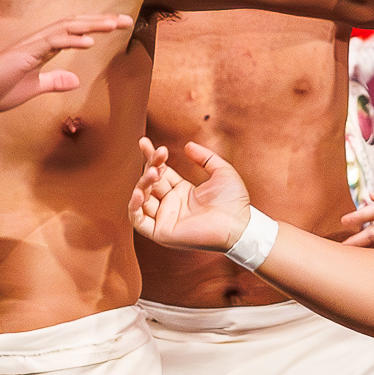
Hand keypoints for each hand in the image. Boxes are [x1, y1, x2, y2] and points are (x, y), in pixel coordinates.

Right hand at [0, 14, 135, 112]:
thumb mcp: (33, 88)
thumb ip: (53, 82)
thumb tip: (75, 79)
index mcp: (42, 49)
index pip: (74, 33)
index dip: (96, 28)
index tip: (119, 27)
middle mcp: (38, 42)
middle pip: (74, 25)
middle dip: (101, 22)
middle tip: (126, 20)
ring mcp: (30, 46)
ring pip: (65, 28)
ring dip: (91, 26)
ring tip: (114, 24)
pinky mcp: (23, 55)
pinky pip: (51, 43)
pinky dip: (71, 40)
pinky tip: (89, 41)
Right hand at [129, 138, 256, 251]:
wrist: (239, 225)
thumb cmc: (235, 203)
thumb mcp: (222, 172)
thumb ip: (206, 158)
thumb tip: (188, 146)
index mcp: (183, 192)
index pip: (160, 172)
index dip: (151, 158)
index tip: (144, 142)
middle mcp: (172, 204)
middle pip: (150, 182)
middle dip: (150, 167)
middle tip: (158, 157)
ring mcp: (166, 218)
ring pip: (142, 199)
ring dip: (143, 184)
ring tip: (154, 173)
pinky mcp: (162, 232)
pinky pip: (138, 221)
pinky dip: (134, 207)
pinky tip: (138, 193)